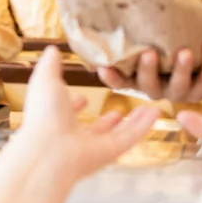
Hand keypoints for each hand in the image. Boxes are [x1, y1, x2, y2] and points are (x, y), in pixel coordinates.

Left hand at [19, 46, 158, 182]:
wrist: (49, 148)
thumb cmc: (44, 114)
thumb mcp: (45, 80)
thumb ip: (50, 65)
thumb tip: (52, 50)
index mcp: (56, 118)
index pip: (68, 112)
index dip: (75, 105)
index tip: (84, 98)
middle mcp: (74, 135)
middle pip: (95, 128)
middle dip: (107, 120)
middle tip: (119, 108)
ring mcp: (93, 147)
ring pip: (117, 134)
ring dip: (132, 122)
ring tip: (145, 109)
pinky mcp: (110, 153)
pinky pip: (130, 138)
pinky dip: (144, 126)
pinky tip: (156, 112)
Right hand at [97, 39, 201, 101]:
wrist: (197, 60)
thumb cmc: (164, 41)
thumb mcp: (149, 36)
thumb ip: (138, 24)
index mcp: (137, 79)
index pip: (120, 81)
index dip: (112, 77)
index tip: (104, 67)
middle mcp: (155, 88)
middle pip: (148, 85)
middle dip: (148, 70)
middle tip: (149, 53)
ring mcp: (177, 92)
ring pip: (179, 86)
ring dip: (182, 70)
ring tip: (185, 52)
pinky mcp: (199, 91)